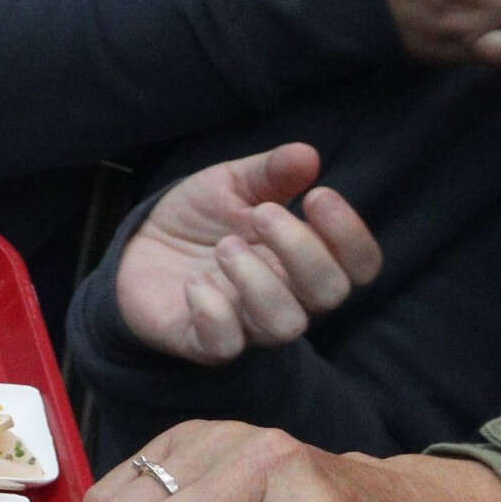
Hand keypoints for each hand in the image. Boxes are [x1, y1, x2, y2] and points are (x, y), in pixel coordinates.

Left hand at [111, 143, 385, 365]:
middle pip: (330, 293)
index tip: (317, 195)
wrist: (140, 248)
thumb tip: (308, 155)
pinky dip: (213, 313)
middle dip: (301, 249)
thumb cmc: (201, 220)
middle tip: (260, 214)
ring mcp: (247, 325)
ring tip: (224, 247)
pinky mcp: (204, 343)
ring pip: (285, 325)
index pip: (360, 265)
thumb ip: (270, 172)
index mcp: (306, 259)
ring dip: (258, 281)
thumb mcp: (232, 183)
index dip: (350, 234)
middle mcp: (288, 297)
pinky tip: (195, 283)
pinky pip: (225, 346)